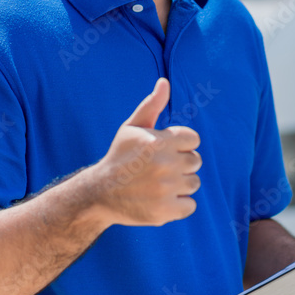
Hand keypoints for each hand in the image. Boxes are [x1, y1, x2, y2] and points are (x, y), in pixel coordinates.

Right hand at [93, 78, 201, 226]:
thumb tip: (165, 83)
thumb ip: (151, 105)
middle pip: (195, 161)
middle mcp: (164, 165)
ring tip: (159, 184)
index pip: (193, 139)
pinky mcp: (165, 212)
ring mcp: (165, 190)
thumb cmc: (120, 156)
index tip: (164, 150)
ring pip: (194, 183)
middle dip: (181, 163)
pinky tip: (160, 200)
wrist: (99, 193)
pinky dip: (178, 205)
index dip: (180, 144)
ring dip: (180, 184)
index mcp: (159, 141)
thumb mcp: (132, 127)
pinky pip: (190, 206)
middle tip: (159, 168)